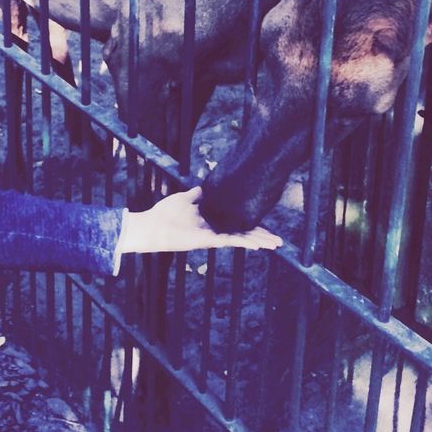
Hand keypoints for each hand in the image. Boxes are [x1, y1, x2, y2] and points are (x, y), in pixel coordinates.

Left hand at [120, 187, 281, 256]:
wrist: (152, 226)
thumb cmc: (165, 213)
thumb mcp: (184, 198)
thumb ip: (196, 195)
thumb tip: (202, 186)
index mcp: (212, 221)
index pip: (236, 223)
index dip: (252, 225)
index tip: (266, 224)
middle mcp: (215, 230)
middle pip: (244, 233)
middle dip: (262, 237)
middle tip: (279, 241)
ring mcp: (213, 236)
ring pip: (241, 239)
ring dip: (258, 241)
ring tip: (274, 245)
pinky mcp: (208, 240)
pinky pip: (230, 241)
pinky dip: (244, 242)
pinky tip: (257, 245)